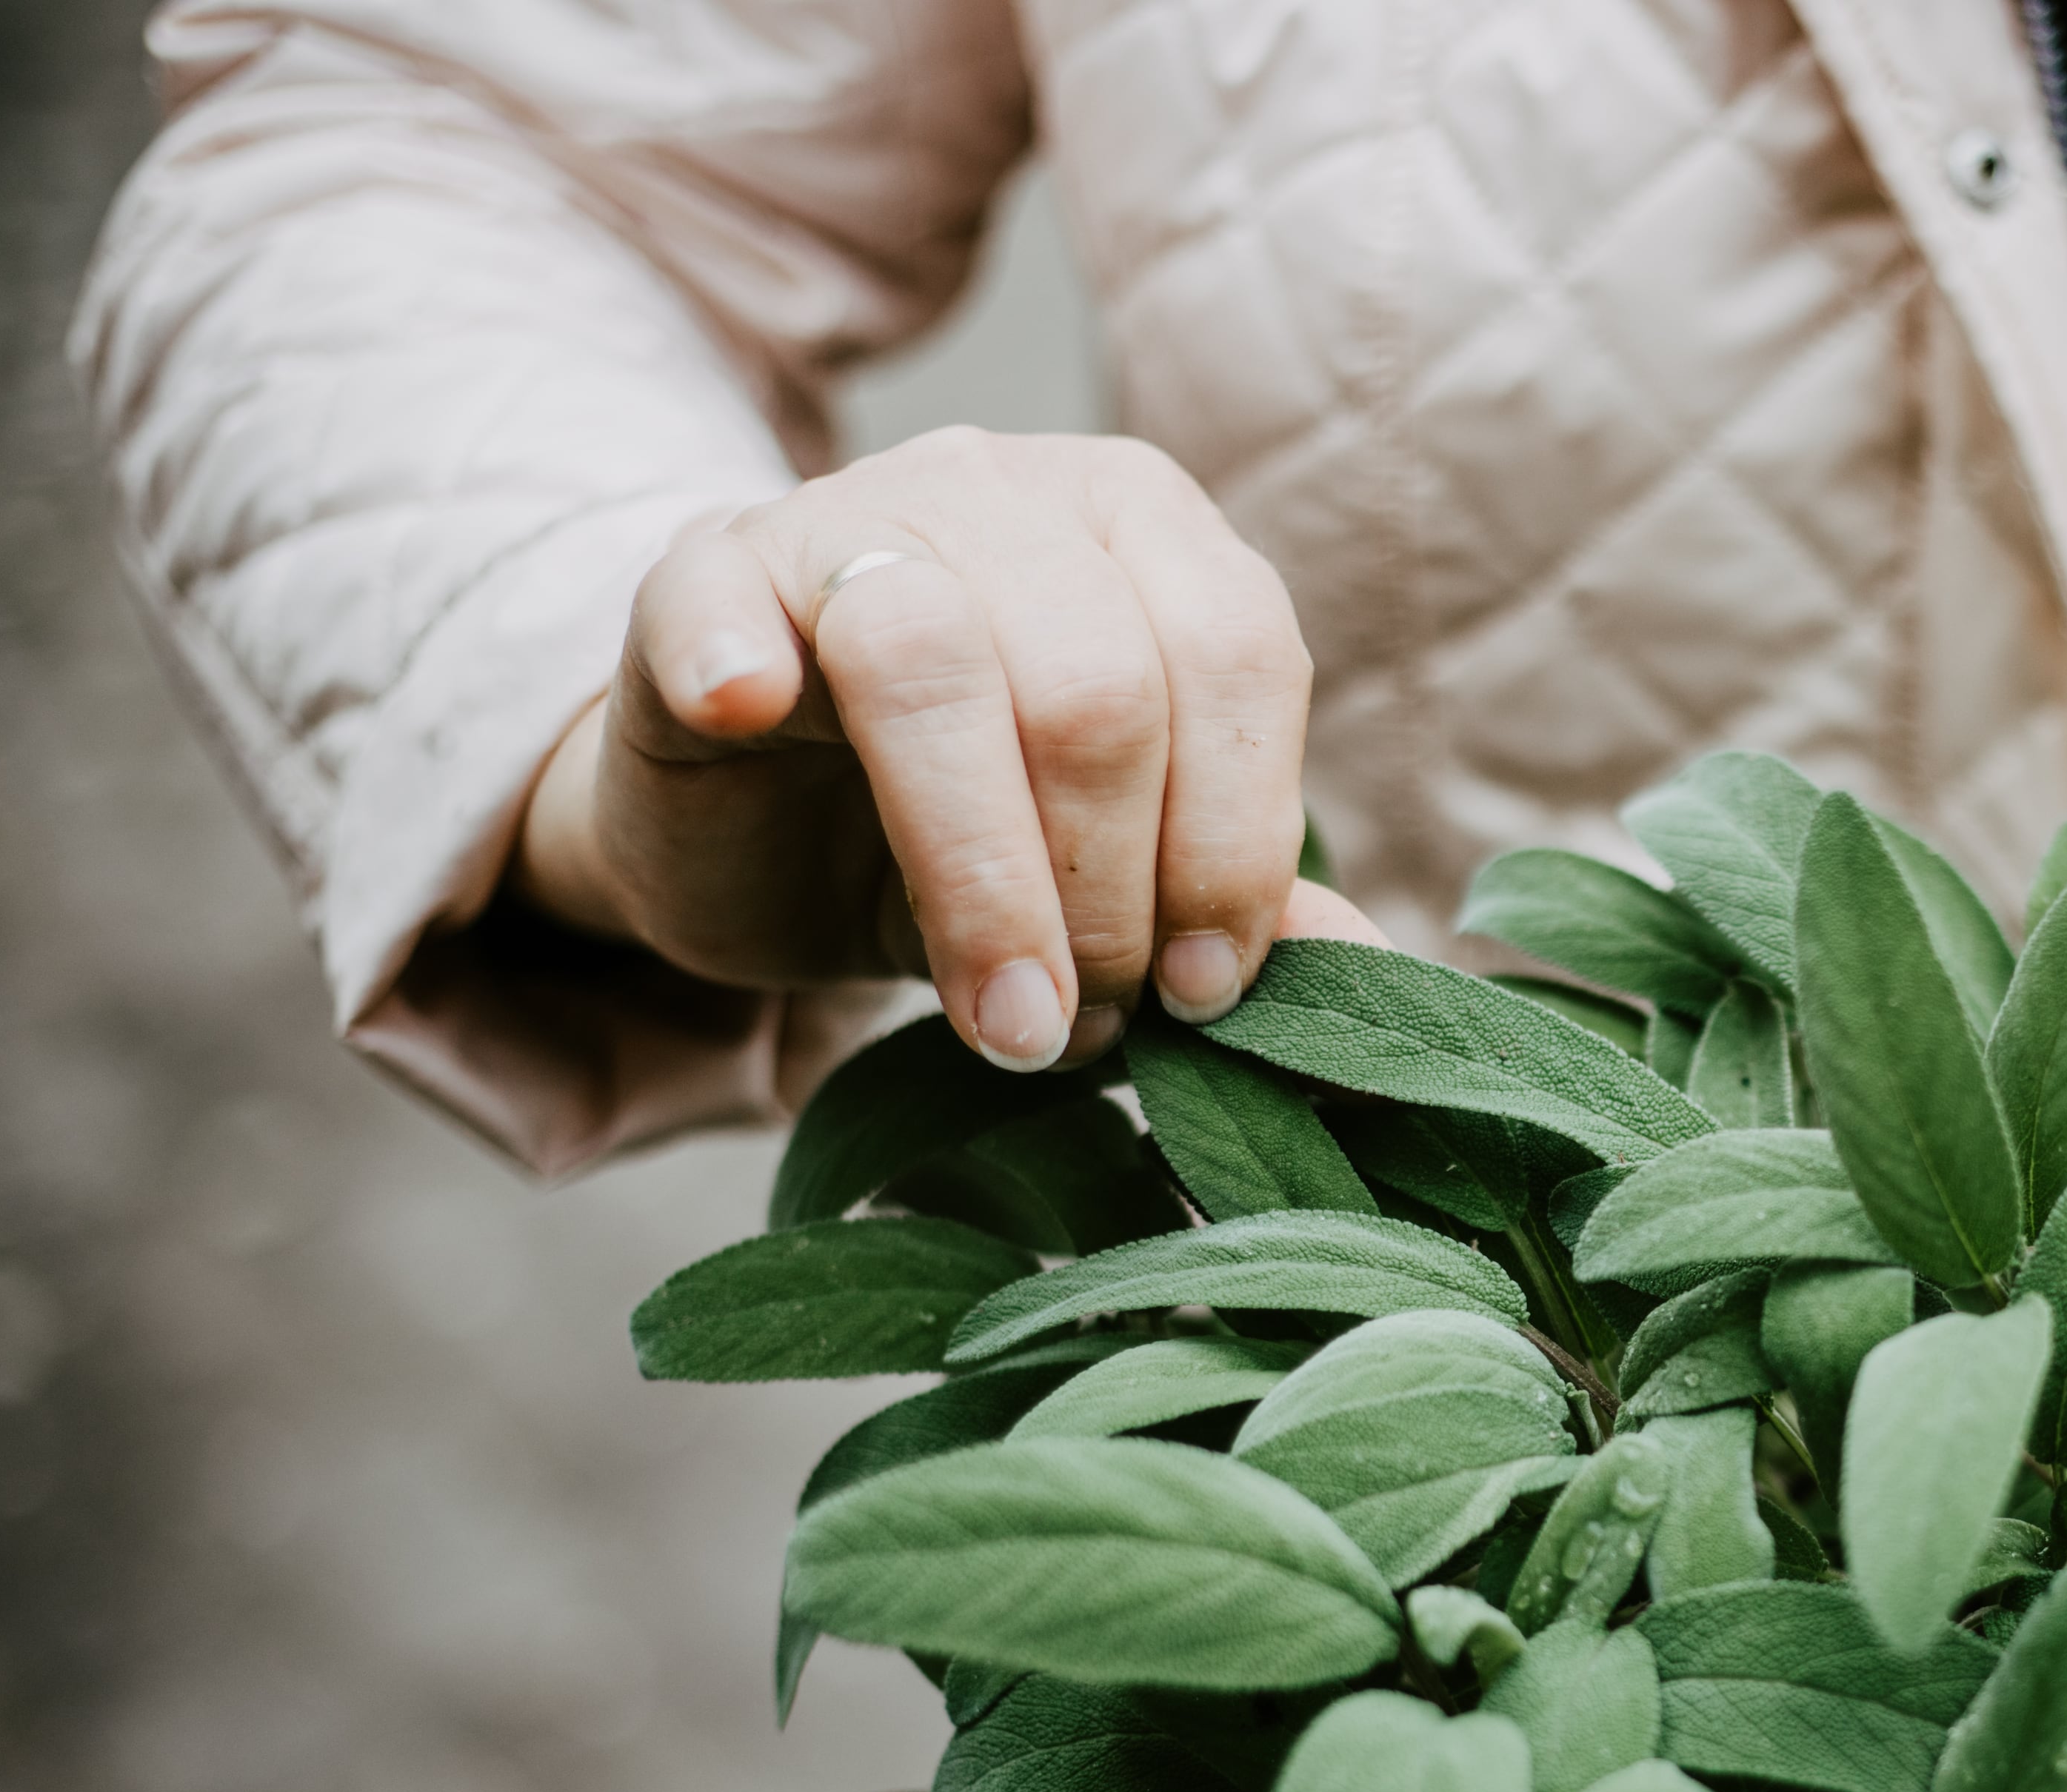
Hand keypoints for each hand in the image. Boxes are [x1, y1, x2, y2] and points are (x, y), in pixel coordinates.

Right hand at [511, 427, 1381, 1072]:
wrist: (758, 830)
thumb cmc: (967, 838)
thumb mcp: (1116, 877)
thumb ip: (1235, 906)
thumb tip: (1369, 975)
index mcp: (1146, 527)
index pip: (1236, 655)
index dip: (1235, 845)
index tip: (1206, 994)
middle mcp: (1007, 490)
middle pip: (1097, 681)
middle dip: (1106, 891)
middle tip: (1084, 1027)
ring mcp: (842, 515)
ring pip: (930, 655)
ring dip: (977, 872)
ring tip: (998, 1017)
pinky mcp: (698, 575)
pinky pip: (716, 598)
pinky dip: (735, 658)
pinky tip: (751, 718)